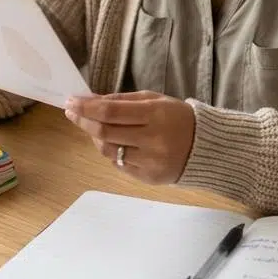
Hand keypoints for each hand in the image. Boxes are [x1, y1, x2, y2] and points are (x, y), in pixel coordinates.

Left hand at [64, 91, 195, 184]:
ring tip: (92, 127)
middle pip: (105, 132)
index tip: (71, 101)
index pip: (111, 111)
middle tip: (72, 112)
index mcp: (155, 115)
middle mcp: (152, 140)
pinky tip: (111, 142)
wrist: (206, 147)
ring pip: (108, 151)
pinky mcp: (149, 178)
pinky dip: (111, 152)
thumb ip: (122, 100)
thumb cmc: (178, 118)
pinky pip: (119, 165)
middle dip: (84, 121)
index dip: (86, 107)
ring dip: (94, 137)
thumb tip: (90, 100)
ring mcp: (150, 162)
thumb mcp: (154, 100)